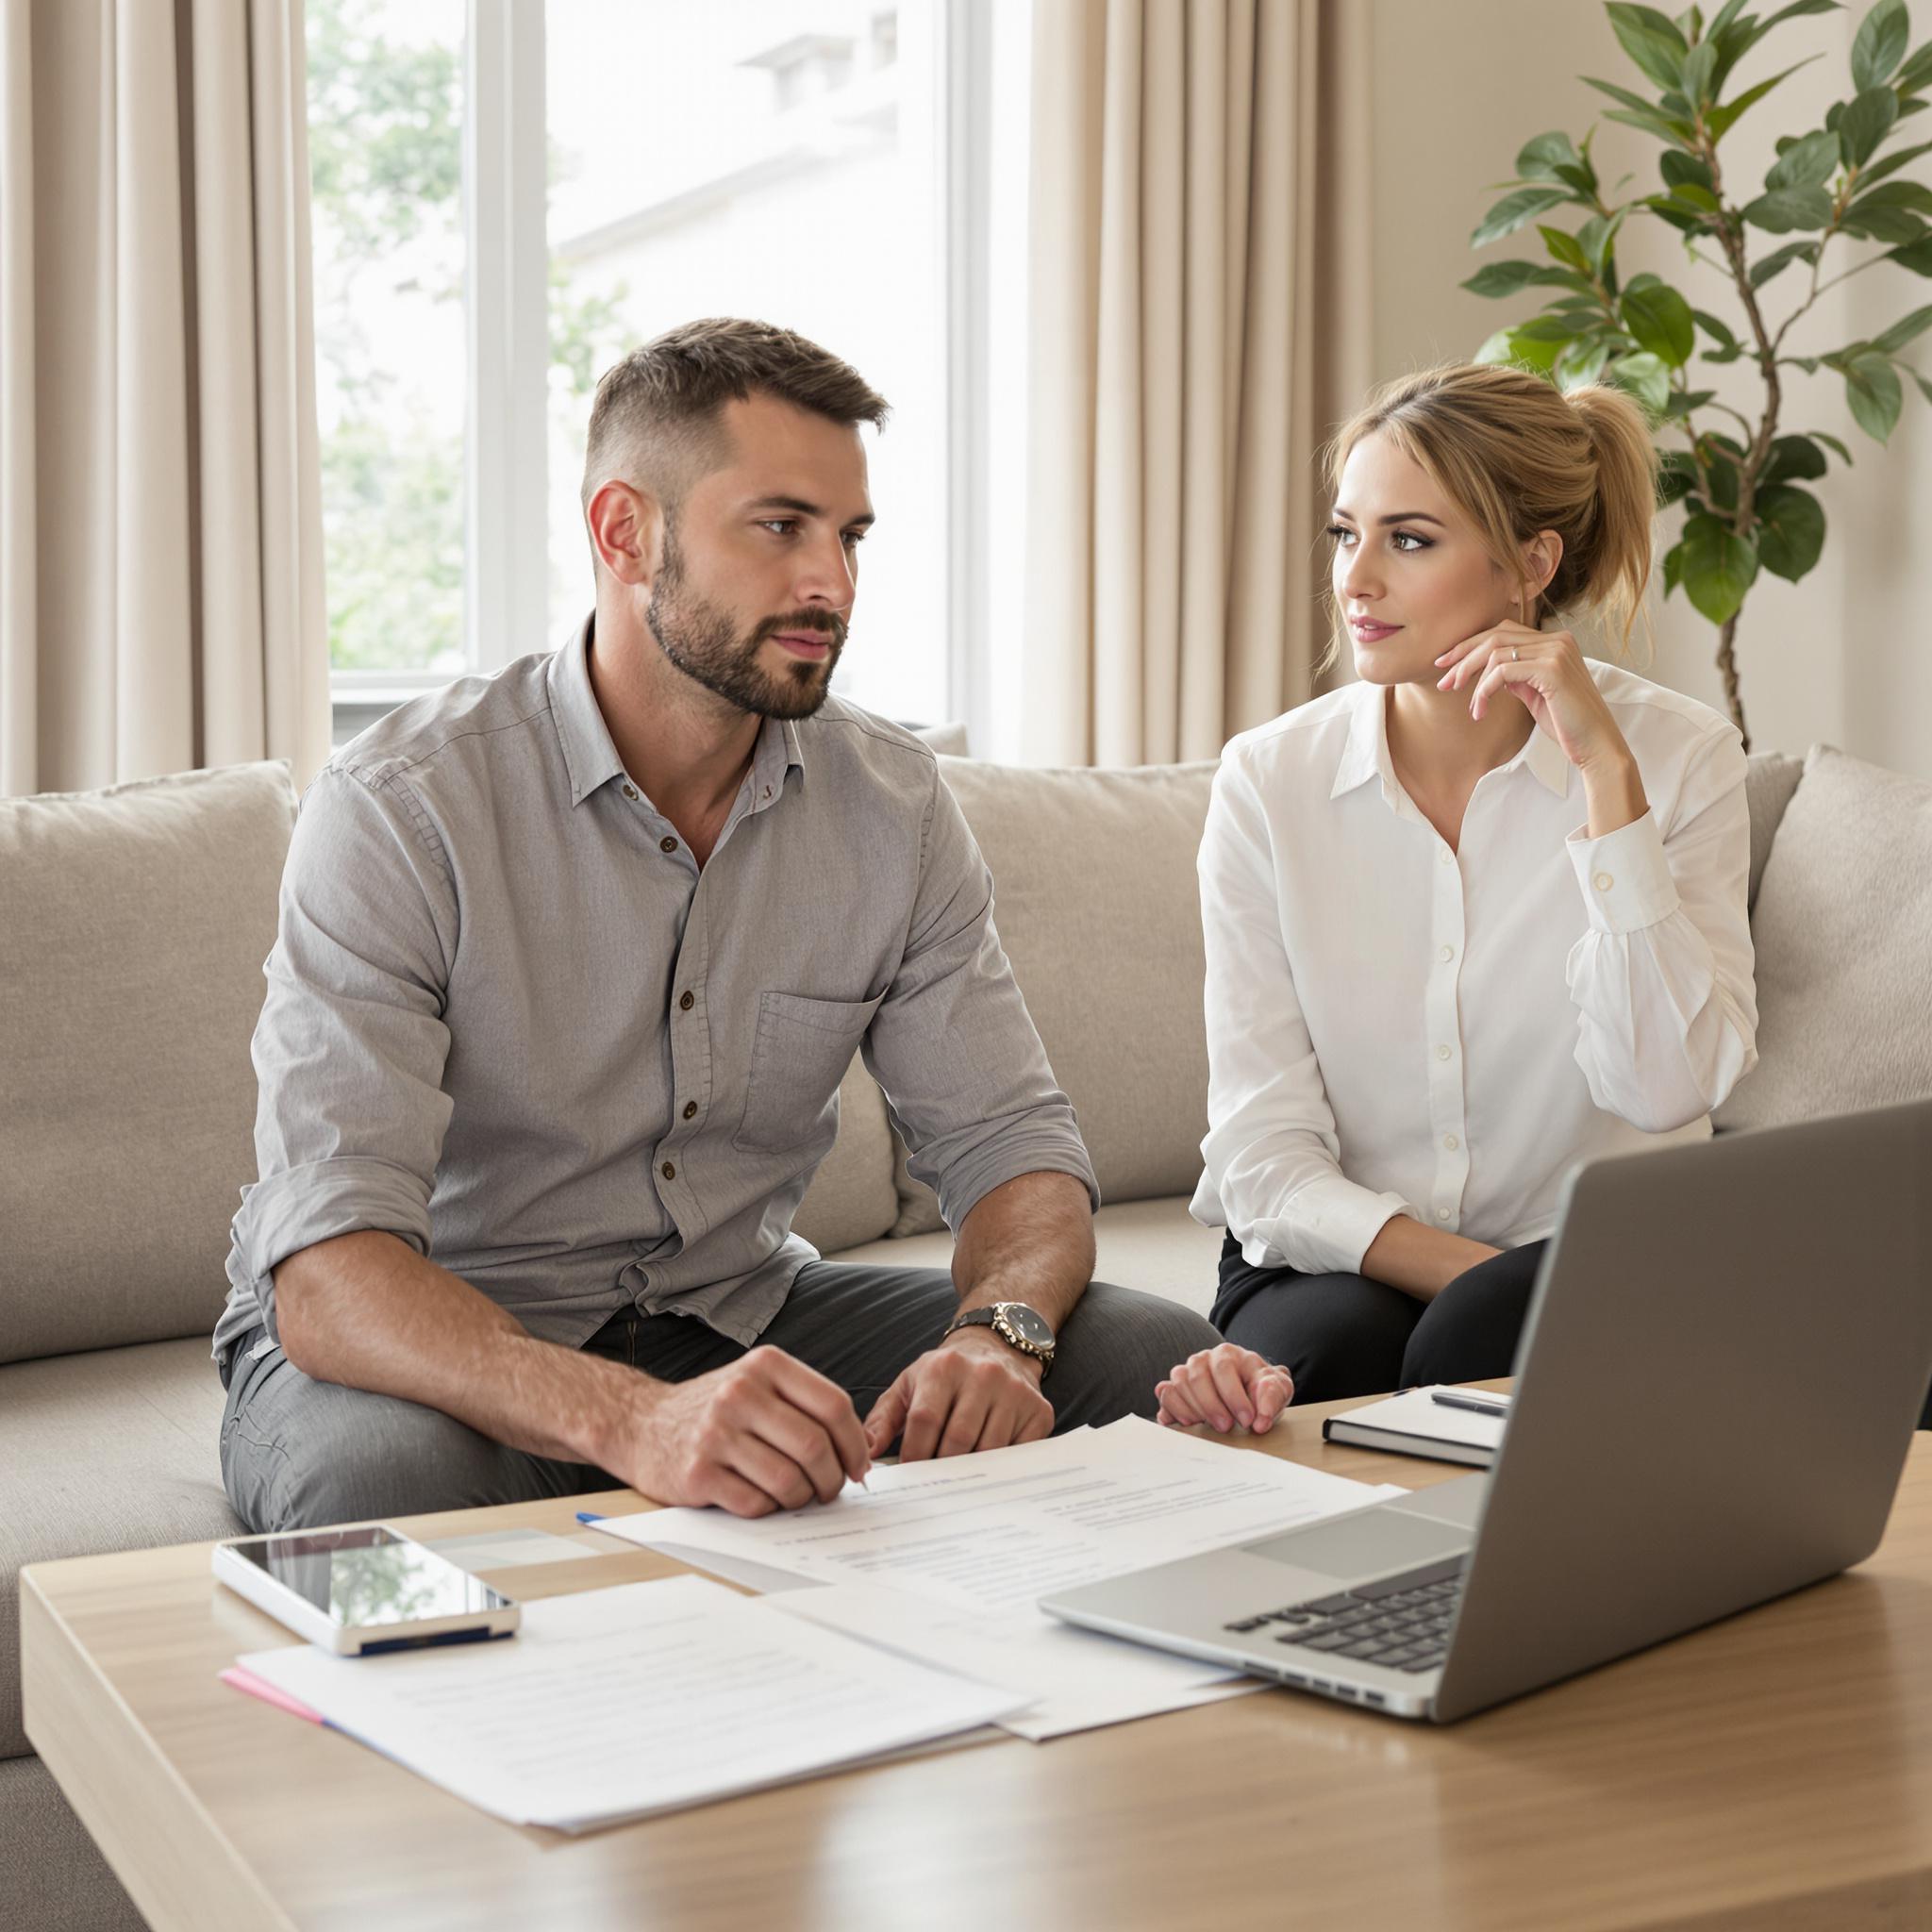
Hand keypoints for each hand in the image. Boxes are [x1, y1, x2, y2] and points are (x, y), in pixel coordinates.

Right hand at [619, 1346, 871, 1516]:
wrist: (642, 1424)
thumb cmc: (715, 1409)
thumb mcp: (758, 1384)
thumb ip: (805, 1405)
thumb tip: (860, 1448)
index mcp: (764, 1366)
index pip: (833, 1405)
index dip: (855, 1443)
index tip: (859, 1466)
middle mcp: (740, 1393)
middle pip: (814, 1446)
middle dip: (832, 1478)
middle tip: (830, 1489)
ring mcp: (716, 1433)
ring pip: (788, 1480)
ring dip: (802, 1498)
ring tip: (797, 1495)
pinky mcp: (697, 1473)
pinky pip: (756, 1503)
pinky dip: (769, 1509)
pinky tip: (762, 1498)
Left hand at [863, 1329, 1053, 1461]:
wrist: (997, 1347)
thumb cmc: (946, 1374)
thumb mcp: (910, 1384)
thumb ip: (883, 1418)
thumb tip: (865, 1454)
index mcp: (944, 1368)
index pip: (925, 1420)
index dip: (915, 1453)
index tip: (910, 1474)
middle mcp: (983, 1374)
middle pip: (958, 1439)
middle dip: (942, 1467)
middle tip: (934, 1483)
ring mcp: (1014, 1391)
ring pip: (989, 1450)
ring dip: (972, 1470)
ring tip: (959, 1477)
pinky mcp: (1039, 1410)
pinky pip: (1019, 1452)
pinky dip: (1002, 1467)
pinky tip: (990, 1465)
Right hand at [1155, 1344, 1293, 1433]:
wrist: (1249, 1395)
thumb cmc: (1261, 1390)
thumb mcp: (1278, 1388)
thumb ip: (1274, 1395)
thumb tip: (1260, 1419)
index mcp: (1228, 1353)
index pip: (1224, 1368)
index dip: (1234, 1396)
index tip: (1247, 1420)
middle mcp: (1204, 1359)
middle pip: (1197, 1376)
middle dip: (1212, 1406)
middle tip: (1227, 1427)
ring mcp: (1186, 1372)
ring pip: (1179, 1383)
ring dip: (1195, 1409)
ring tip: (1211, 1426)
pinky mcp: (1174, 1388)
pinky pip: (1165, 1393)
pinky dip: (1174, 1408)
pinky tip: (1190, 1422)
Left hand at [1432, 619, 1632, 775]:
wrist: (1595, 745)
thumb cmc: (1566, 723)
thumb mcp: (1534, 693)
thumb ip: (1516, 676)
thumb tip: (1490, 670)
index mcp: (1555, 642)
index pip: (1503, 632)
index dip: (1469, 646)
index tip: (1445, 665)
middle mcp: (1558, 640)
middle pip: (1495, 636)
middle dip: (1463, 657)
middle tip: (1443, 682)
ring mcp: (1556, 652)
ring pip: (1496, 653)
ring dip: (1473, 680)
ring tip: (1472, 707)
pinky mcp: (1552, 670)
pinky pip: (1503, 671)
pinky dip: (1484, 690)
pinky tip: (1481, 710)